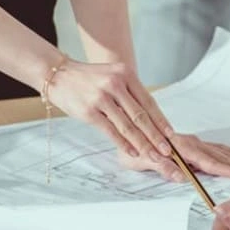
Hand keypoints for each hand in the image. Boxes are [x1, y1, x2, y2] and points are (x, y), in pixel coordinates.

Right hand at [46, 60, 175, 160]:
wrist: (58, 74)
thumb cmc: (89, 79)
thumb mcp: (113, 76)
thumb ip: (130, 93)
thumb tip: (150, 119)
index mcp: (126, 74)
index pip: (149, 101)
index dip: (161, 120)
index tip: (172, 135)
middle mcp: (116, 84)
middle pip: (141, 116)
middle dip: (156, 136)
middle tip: (168, 151)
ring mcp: (102, 97)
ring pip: (128, 126)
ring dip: (143, 144)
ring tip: (154, 156)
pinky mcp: (89, 111)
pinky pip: (111, 131)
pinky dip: (123, 144)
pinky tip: (133, 152)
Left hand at [118, 133, 229, 180]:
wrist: (128, 129)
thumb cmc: (131, 148)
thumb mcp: (137, 159)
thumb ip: (158, 166)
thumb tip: (179, 176)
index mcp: (180, 147)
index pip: (209, 161)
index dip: (229, 169)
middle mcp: (192, 143)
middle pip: (223, 156)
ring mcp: (196, 143)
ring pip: (225, 152)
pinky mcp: (196, 145)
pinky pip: (220, 149)